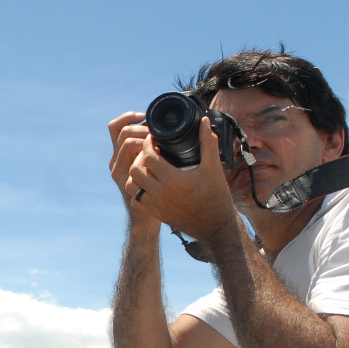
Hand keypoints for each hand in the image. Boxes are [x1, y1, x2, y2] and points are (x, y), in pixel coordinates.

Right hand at [107, 111, 159, 224]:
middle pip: (122, 131)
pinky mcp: (125, 182)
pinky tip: (159, 157)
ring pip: (127, 142)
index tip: (146, 116)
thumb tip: (172, 125)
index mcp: (122, 150)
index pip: (117, 126)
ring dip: (145, 138)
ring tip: (160, 144)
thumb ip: (158, 144)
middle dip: (143, 127)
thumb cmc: (162, 184)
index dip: (129, 116)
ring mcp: (118, 170)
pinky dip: (146, 155)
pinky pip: (133, 162)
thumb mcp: (157, 160)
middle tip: (159, 133)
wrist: (158, 212)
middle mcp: (116, 158)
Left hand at [122, 116, 238, 243]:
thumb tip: (204, 121)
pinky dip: (139, 189)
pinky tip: (150, 183)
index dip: (149, 144)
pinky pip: (136, 199)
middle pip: (135, 169)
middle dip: (140, 157)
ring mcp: (156, 205)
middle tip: (150, 152)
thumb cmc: (216, 195)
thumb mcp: (213, 167)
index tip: (153, 139)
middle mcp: (161, 193)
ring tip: (148, 167)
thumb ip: (208, 142)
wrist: (215, 226)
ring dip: (137, 173)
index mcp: (173, 180)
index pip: (149, 156)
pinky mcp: (155, 214)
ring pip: (132, 185)